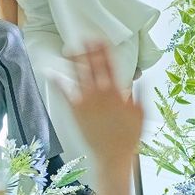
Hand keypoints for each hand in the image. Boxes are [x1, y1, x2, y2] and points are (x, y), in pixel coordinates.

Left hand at [59, 42, 142, 170]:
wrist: (112, 157)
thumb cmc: (128, 137)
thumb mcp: (141, 113)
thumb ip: (139, 94)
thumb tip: (139, 77)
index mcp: (117, 93)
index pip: (110, 66)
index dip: (104, 51)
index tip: (101, 39)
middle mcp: (100, 94)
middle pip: (93, 67)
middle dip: (89, 51)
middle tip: (85, 37)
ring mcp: (86, 102)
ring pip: (80, 77)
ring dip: (75, 62)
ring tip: (71, 49)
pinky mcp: (76, 112)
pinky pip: (66, 94)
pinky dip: (59, 83)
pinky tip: (53, 73)